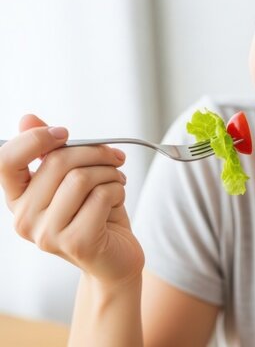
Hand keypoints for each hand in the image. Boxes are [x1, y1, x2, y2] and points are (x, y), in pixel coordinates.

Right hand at [0, 115, 144, 284]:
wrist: (116, 260)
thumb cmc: (96, 216)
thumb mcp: (73, 180)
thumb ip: (51, 152)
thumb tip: (28, 118)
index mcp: (18, 199)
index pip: (5, 160)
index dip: (35, 139)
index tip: (64, 134)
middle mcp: (24, 218)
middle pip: (57, 162)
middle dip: (95, 153)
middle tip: (114, 158)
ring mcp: (48, 234)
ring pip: (82, 178)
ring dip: (110, 172)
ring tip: (117, 181)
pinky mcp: (76, 242)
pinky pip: (101, 196)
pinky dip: (118, 190)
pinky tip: (118, 199)